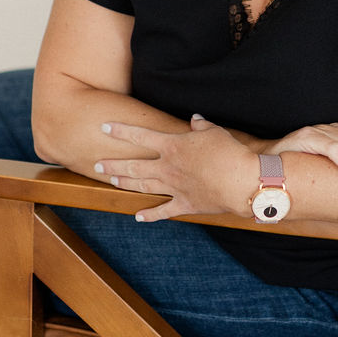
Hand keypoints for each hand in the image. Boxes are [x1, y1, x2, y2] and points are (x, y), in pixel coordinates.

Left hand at [94, 115, 256, 223]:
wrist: (241, 181)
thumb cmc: (229, 152)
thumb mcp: (214, 132)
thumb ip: (201, 125)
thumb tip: (194, 120)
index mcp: (173, 146)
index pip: (141, 135)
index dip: (121, 130)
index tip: (104, 127)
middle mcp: (167, 167)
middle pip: (134, 165)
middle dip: (113, 164)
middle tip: (96, 164)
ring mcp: (174, 188)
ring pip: (143, 186)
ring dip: (126, 183)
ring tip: (111, 181)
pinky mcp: (184, 204)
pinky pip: (163, 211)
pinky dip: (150, 215)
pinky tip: (138, 217)